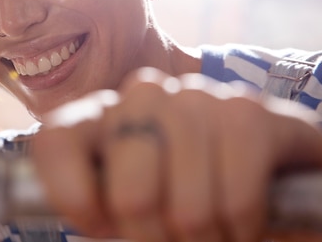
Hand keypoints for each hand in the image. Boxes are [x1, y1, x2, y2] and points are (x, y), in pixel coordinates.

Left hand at [31, 68, 321, 241]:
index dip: (74, 199)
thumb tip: (98, 221)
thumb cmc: (184, 195)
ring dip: (203, 237)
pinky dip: (243, 227)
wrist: (265, 179)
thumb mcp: (134, 204)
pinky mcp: (250, 111)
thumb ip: (105, 208)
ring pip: (187, 205)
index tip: (101, 228)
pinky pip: (237, 195)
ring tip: (212, 231)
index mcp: (101, 115)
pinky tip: (243, 220)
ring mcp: (197, 96)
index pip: (56, 141)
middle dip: (153, 239)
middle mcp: (144, 94)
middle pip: (129, 194)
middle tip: (173, 240)